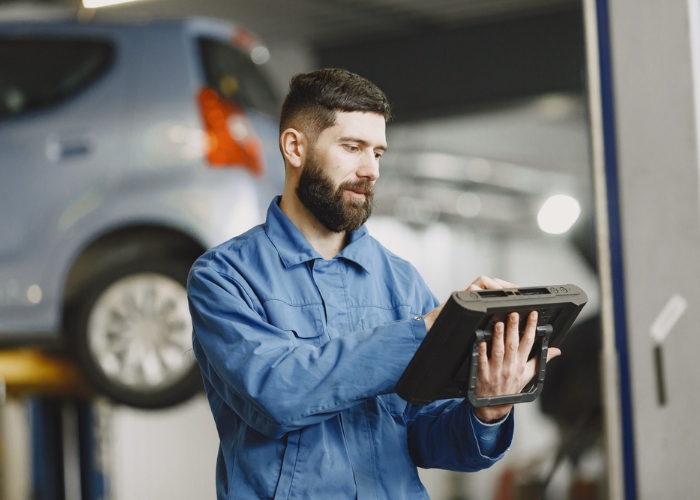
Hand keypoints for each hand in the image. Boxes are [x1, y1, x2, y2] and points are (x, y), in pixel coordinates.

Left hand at [422, 276, 560, 422]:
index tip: (533, 315)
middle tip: (514, 314)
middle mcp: (510, 366)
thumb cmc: (511, 388)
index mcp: (522, 364)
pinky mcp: (483, 374)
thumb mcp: (529, 376)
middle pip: (513, 344)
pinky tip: (481, 340)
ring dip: (499, 337)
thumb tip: (556, 350)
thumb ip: (541, 360)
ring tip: (499, 324)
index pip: (529, 343)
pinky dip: (482, 351)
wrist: (495, 406)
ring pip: (498, 351)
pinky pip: (483, 361)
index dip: (531, 328)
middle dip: (514, 328)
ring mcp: (496, 370)